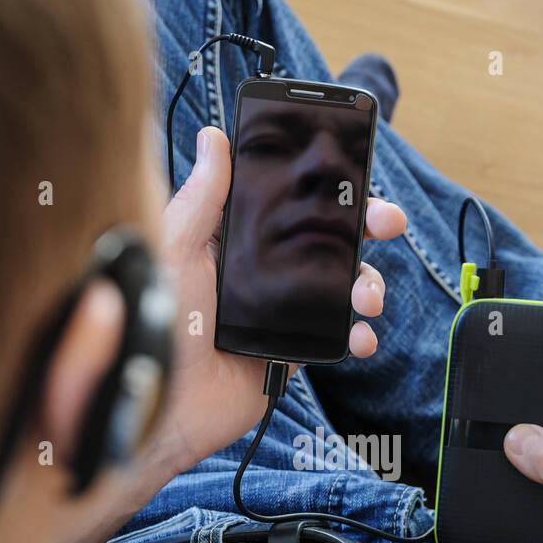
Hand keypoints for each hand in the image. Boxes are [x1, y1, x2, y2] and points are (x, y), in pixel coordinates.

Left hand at [153, 125, 405, 476]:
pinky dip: (359, 335)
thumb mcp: (176, 248)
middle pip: (327, 238)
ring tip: (366, 296)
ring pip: (342, 285)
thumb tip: (214, 138)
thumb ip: (202, 197)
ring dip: (368, 283)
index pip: (289, 202)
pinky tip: (361, 335)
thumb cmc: (155, 323)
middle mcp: (264, 270)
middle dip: (366, 226)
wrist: (163, 404)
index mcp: (236, 239)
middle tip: (386, 221)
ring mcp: (282, 311)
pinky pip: (337, 337)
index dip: (325, 186)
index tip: (355, 170)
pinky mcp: (294, 351)